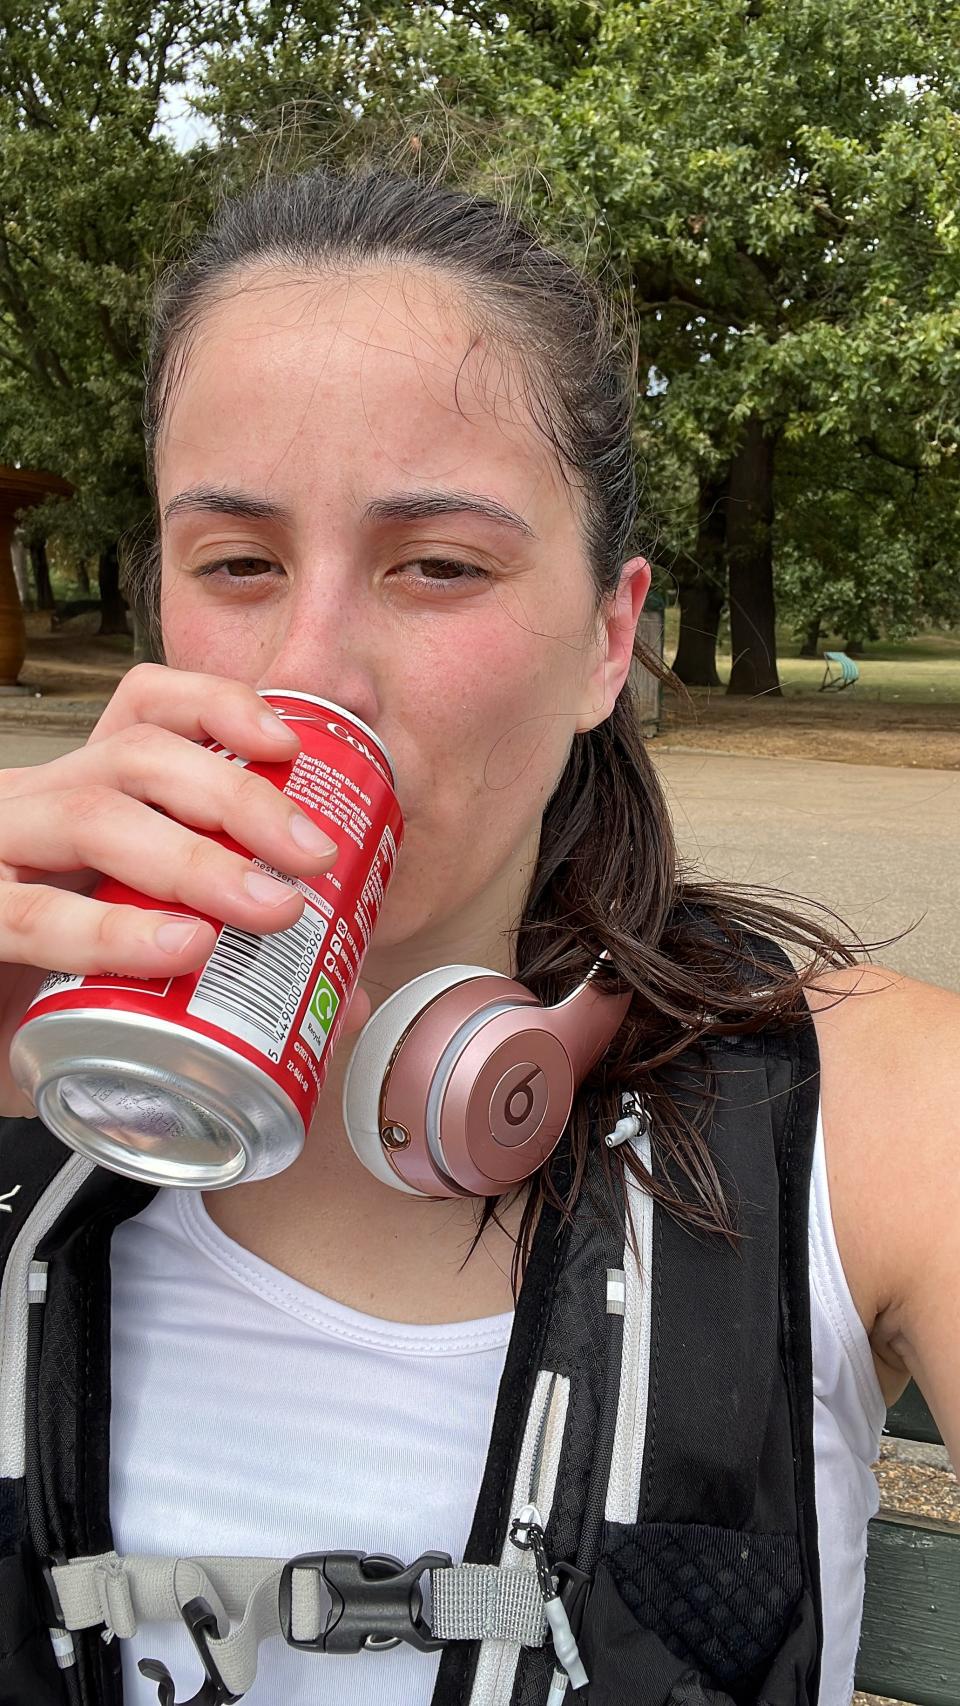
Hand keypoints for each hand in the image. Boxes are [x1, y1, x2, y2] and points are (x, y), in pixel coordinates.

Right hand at [0, 664, 370, 1114]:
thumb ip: (248, 977)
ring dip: (195, 858)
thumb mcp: (150, 970)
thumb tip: (347, 995)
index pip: (144, 712)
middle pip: (139, 755)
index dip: (217, 706)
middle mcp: (38, 808)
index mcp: (86, 798)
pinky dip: (114, 932)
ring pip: (94, 815)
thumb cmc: (55, 1002)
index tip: (289, 745)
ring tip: (269, 906)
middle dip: (240, 796)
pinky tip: (180, 947)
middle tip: (313, 855)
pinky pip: (36, 916)